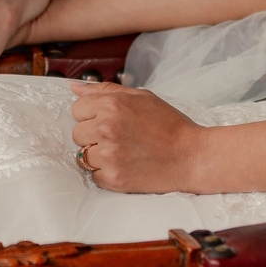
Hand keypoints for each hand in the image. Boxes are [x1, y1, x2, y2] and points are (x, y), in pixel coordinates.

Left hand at [68, 82, 208, 192]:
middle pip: (77, 133)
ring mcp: (108, 155)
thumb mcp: (142, 97)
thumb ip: (106, 90)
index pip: (77, 109)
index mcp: (112, 105)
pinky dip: (108, 173)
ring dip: (100, 155)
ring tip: (124, 152)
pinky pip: (94, 176)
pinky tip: (127, 166)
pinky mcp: (113, 178)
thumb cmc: (170, 125)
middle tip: (121, 137)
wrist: (191, 156)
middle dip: (94, 136)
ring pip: (83, 156)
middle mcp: (106, 128)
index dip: (92, 115)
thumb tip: (74, 88)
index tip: (110, 120)